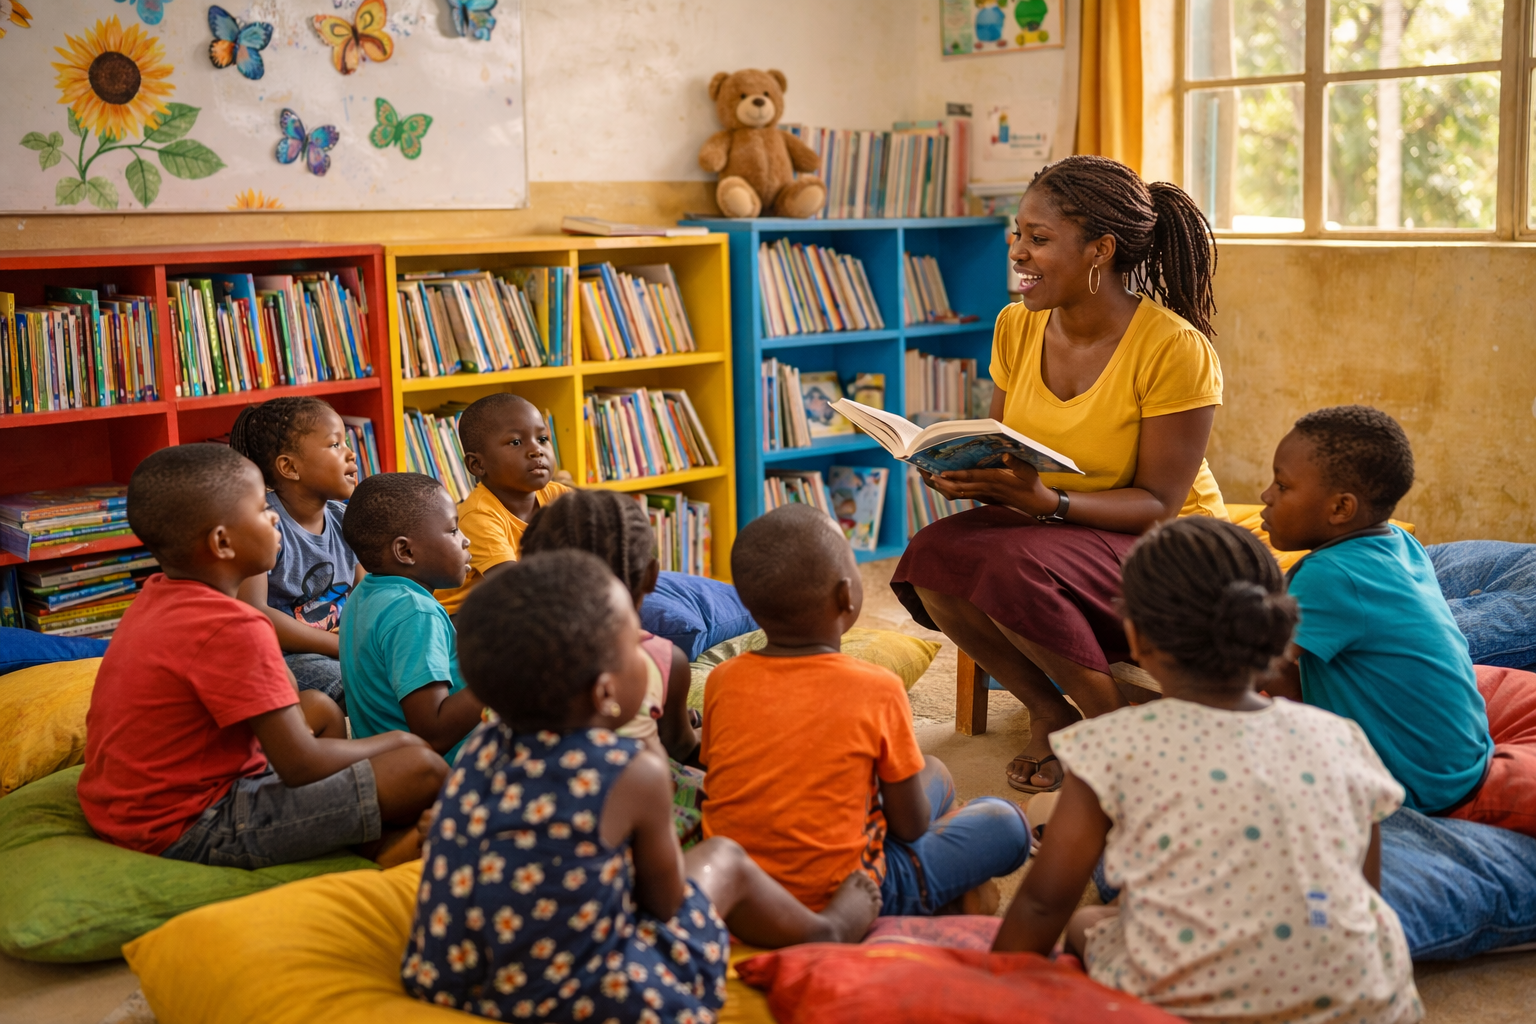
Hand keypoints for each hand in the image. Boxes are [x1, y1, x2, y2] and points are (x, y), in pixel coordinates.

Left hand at [921, 455, 1057, 515]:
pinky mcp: (982, 496)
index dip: (955, 476)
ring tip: (928, 478)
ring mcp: (982, 494)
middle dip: (941, 482)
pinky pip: (962, 495)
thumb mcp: (1028, 471)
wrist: (1034, 503)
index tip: (940, 473)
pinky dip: (950, 490)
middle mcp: (985, 489)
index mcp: (994, 480)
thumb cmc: (1031, 484)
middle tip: (925, 474)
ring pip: (958, 493)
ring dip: (942, 487)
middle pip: (958, 487)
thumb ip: (1017, 463)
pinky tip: (940, 483)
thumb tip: (1006, 455)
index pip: (971, 478)